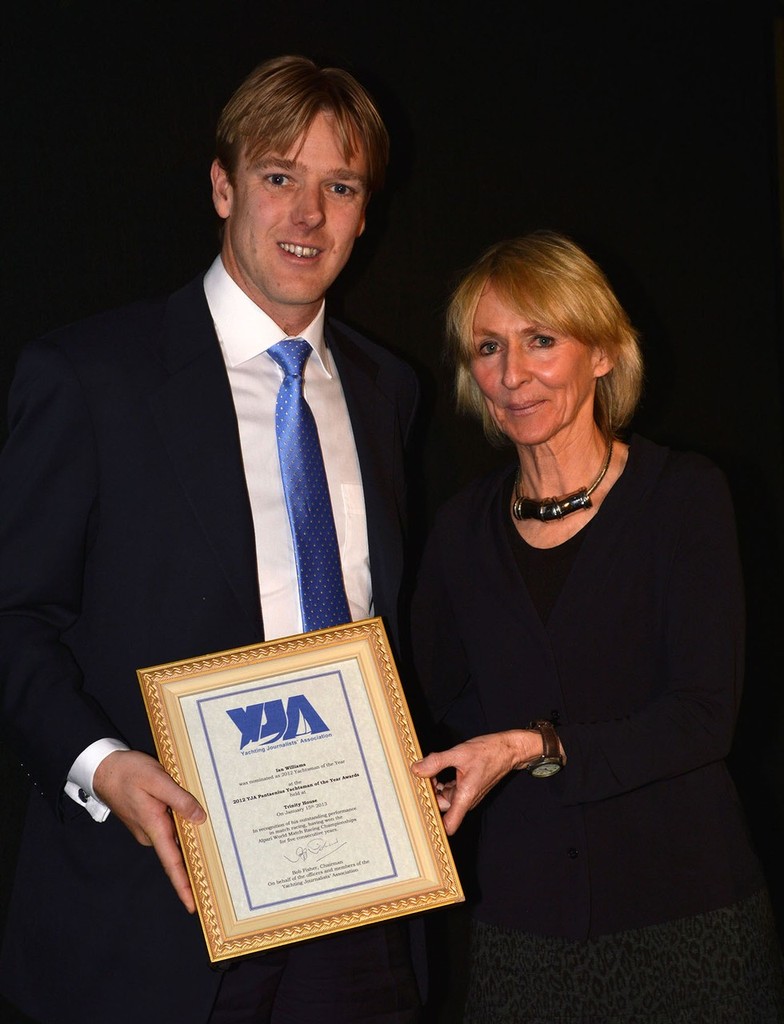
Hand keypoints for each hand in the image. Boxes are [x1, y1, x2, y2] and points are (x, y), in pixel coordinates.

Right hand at [93, 749, 205, 912]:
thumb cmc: (128, 773)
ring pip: (175, 838)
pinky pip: (169, 827)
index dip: (183, 886)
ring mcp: (148, 828)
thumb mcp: (157, 780)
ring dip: (190, 841)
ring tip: (215, 845)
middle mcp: (151, 833)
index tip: (194, 905)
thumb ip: (179, 799)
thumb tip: (200, 818)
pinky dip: (183, 828)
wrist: (104, 768)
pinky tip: (197, 821)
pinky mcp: (148, 818)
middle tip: (220, 873)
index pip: (172, 863)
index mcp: (154, 827)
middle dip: (195, 863)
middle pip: (177, 853)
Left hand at [411, 730, 538, 834]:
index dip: (434, 823)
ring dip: (433, 787)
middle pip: (440, 807)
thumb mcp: (459, 754)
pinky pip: (447, 790)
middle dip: (428, 795)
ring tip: (426, 771)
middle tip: (419, 778)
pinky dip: (439, 782)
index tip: (420, 810)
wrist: (507, 750)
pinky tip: (435, 770)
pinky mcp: (465, 788)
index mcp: (465, 797)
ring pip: (442, 797)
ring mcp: (465, 794)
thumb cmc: (489, 752)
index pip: (448, 825)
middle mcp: (465, 800)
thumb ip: (437, 762)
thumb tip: (417, 769)